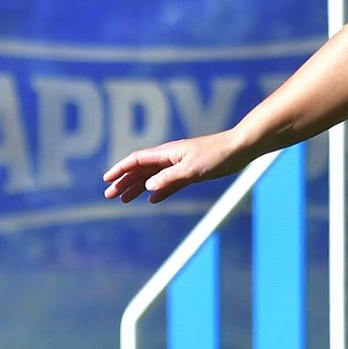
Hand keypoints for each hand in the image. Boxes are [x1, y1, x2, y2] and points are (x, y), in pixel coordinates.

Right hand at [102, 130, 249, 204]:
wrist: (240, 148)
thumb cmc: (217, 155)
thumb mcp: (192, 169)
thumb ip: (168, 178)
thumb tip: (147, 187)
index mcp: (166, 153)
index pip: (136, 160)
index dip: (120, 169)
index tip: (107, 180)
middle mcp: (169, 158)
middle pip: (140, 170)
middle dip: (123, 182)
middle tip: (110, 195)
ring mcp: (179, 165)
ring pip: (152, 177)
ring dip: (137, 188)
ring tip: (124, 200)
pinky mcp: (190, 172)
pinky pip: (168, 183)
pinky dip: (158, 191)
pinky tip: (152, 200)